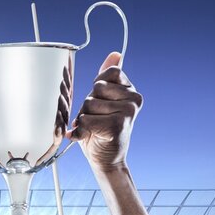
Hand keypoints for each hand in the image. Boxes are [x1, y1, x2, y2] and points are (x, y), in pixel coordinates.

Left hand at [67, 52, 142, 170]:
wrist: (106, 160)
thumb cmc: (101, 130)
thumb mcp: (103, 100)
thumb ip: (106, 78)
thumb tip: (116, 54)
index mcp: (131, 90)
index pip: (108, 73)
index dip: (97, 88)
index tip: (102, 103)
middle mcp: (134, 99)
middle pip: (95, 89)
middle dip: (88, 105)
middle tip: (96, 120)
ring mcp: (128, 112)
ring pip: (89, 104)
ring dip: (84, 119)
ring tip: (94, 129)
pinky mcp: (118, 125)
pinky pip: (86, 119)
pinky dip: (81, 131)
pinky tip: (90, 137)